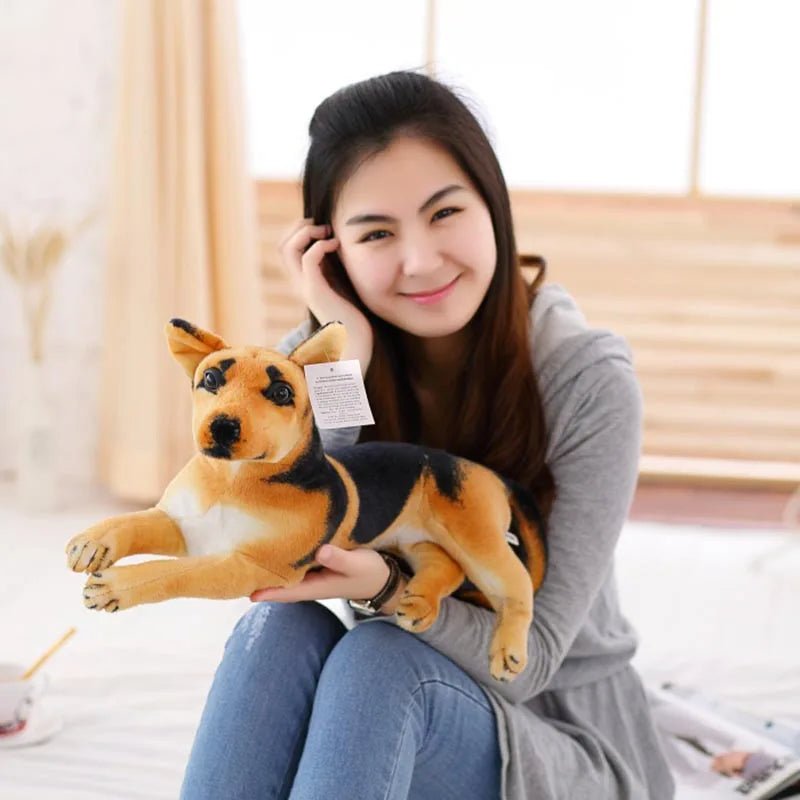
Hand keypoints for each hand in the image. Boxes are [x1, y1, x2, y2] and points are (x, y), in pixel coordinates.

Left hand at [250, 545, 390, 603]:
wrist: (382, 577)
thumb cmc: (370, 572)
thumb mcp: (358, 565)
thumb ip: (340, 559)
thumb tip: (321, 552)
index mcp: (317, 586)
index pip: (287, 590)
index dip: (267, 590)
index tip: (246, 591)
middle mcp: (310, 581)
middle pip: (279, 582)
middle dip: (260, 577)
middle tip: (234, 569)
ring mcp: (312, 573)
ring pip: (285, 571)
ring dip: (268, 565)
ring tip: (245, 554)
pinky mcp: (316, 562)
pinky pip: (294, 562)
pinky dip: (282, 555)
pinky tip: (271, 545)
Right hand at [279, 219, 373, 374]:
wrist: (355, 337)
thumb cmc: (351, 311)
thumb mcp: (338, 282)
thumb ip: (331, 266)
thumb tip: (335, 243)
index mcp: (302, 280)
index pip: (285, 249)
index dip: (298, 232)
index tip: (322, 230)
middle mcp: (297, 282)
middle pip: (281, 245)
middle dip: (298, 227)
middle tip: (322, 226)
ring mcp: (303, 286)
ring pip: (287, 248)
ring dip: (305, 232)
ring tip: (326, 232)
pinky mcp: (315, 290)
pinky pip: (307, 258)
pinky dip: (319, 245)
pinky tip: (335, 245)